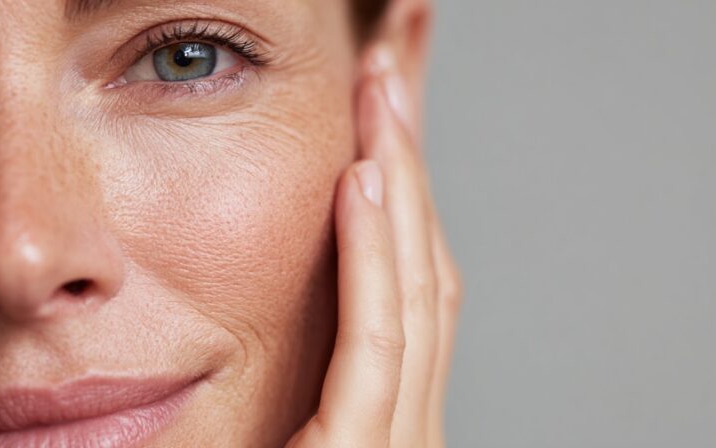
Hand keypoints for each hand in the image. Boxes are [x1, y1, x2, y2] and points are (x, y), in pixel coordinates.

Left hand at [288, 48, 461, 447]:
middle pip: (428, 262)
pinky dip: (373, 258)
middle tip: (395, 69)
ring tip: (381, 95)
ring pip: (415, 288)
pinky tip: (362, 181)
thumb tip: (300, 295)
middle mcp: (411, 414)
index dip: (410, 185)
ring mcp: (398, 437)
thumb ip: (306, 374)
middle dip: (413, 160)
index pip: (415, 277)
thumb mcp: (287, 425)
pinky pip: (377, 341)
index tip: (389, 112)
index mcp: (394, 406)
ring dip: (399, 182)